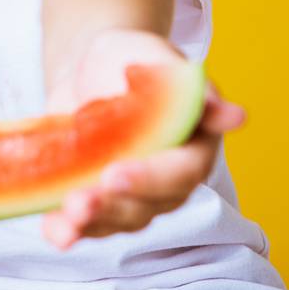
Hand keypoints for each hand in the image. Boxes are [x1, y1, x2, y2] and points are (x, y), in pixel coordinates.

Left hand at [40, 27, 245, 250]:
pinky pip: (87, 224)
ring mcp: (132, 195)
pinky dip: (68, 230)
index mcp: (192, 147)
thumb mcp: (157, 59)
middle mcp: (166, 180)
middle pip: (146, 206)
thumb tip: (235, 116)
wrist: (92, 66)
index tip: (114, 174)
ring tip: (65, 217)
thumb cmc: (134, 58)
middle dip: (112, 206)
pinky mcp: (98, 198)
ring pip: (118, 221)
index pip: (179, 173)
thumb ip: (187, 88)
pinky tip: (53, 231)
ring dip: (91, 224)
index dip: (149, 178)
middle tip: (81, 201)